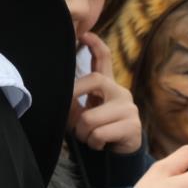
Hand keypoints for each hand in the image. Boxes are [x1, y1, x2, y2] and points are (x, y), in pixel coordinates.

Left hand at [71, 33, 142, 154]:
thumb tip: (55, 91)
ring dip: (83, 133)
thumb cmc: (94, 130)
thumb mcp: (80, 113)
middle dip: (75, 96)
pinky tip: (101, 143)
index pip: (104, 60)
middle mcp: (119, 92)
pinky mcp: (133, 125)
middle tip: (74, 118)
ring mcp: (128, 107)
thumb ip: (73, 100)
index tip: (85, 34)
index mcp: (106, 87)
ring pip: (89, 118)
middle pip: (94, 80)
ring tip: (91, 136)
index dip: (95, 46)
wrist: (115, 154)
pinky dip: (93, 142)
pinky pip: (99, 133)